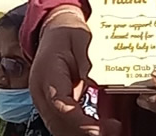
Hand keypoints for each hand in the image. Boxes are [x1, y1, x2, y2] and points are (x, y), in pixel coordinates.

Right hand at [30, 8, 118, 135]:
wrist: (55, 30)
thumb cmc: (69, 34)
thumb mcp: (83, 40)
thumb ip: (89, 63)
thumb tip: (99, 84)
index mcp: (47, 74)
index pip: (60, 106)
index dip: (80, 123)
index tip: (100, 130)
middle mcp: (41, 93)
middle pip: (59, 124)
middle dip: (85, 132)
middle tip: (114, 130)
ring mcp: (44, 102)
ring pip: (60, 128)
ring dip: (83, 133)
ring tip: (111, 130)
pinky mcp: (52, 107)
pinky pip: (63, 125)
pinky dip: (80, 130)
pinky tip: (101, 129)